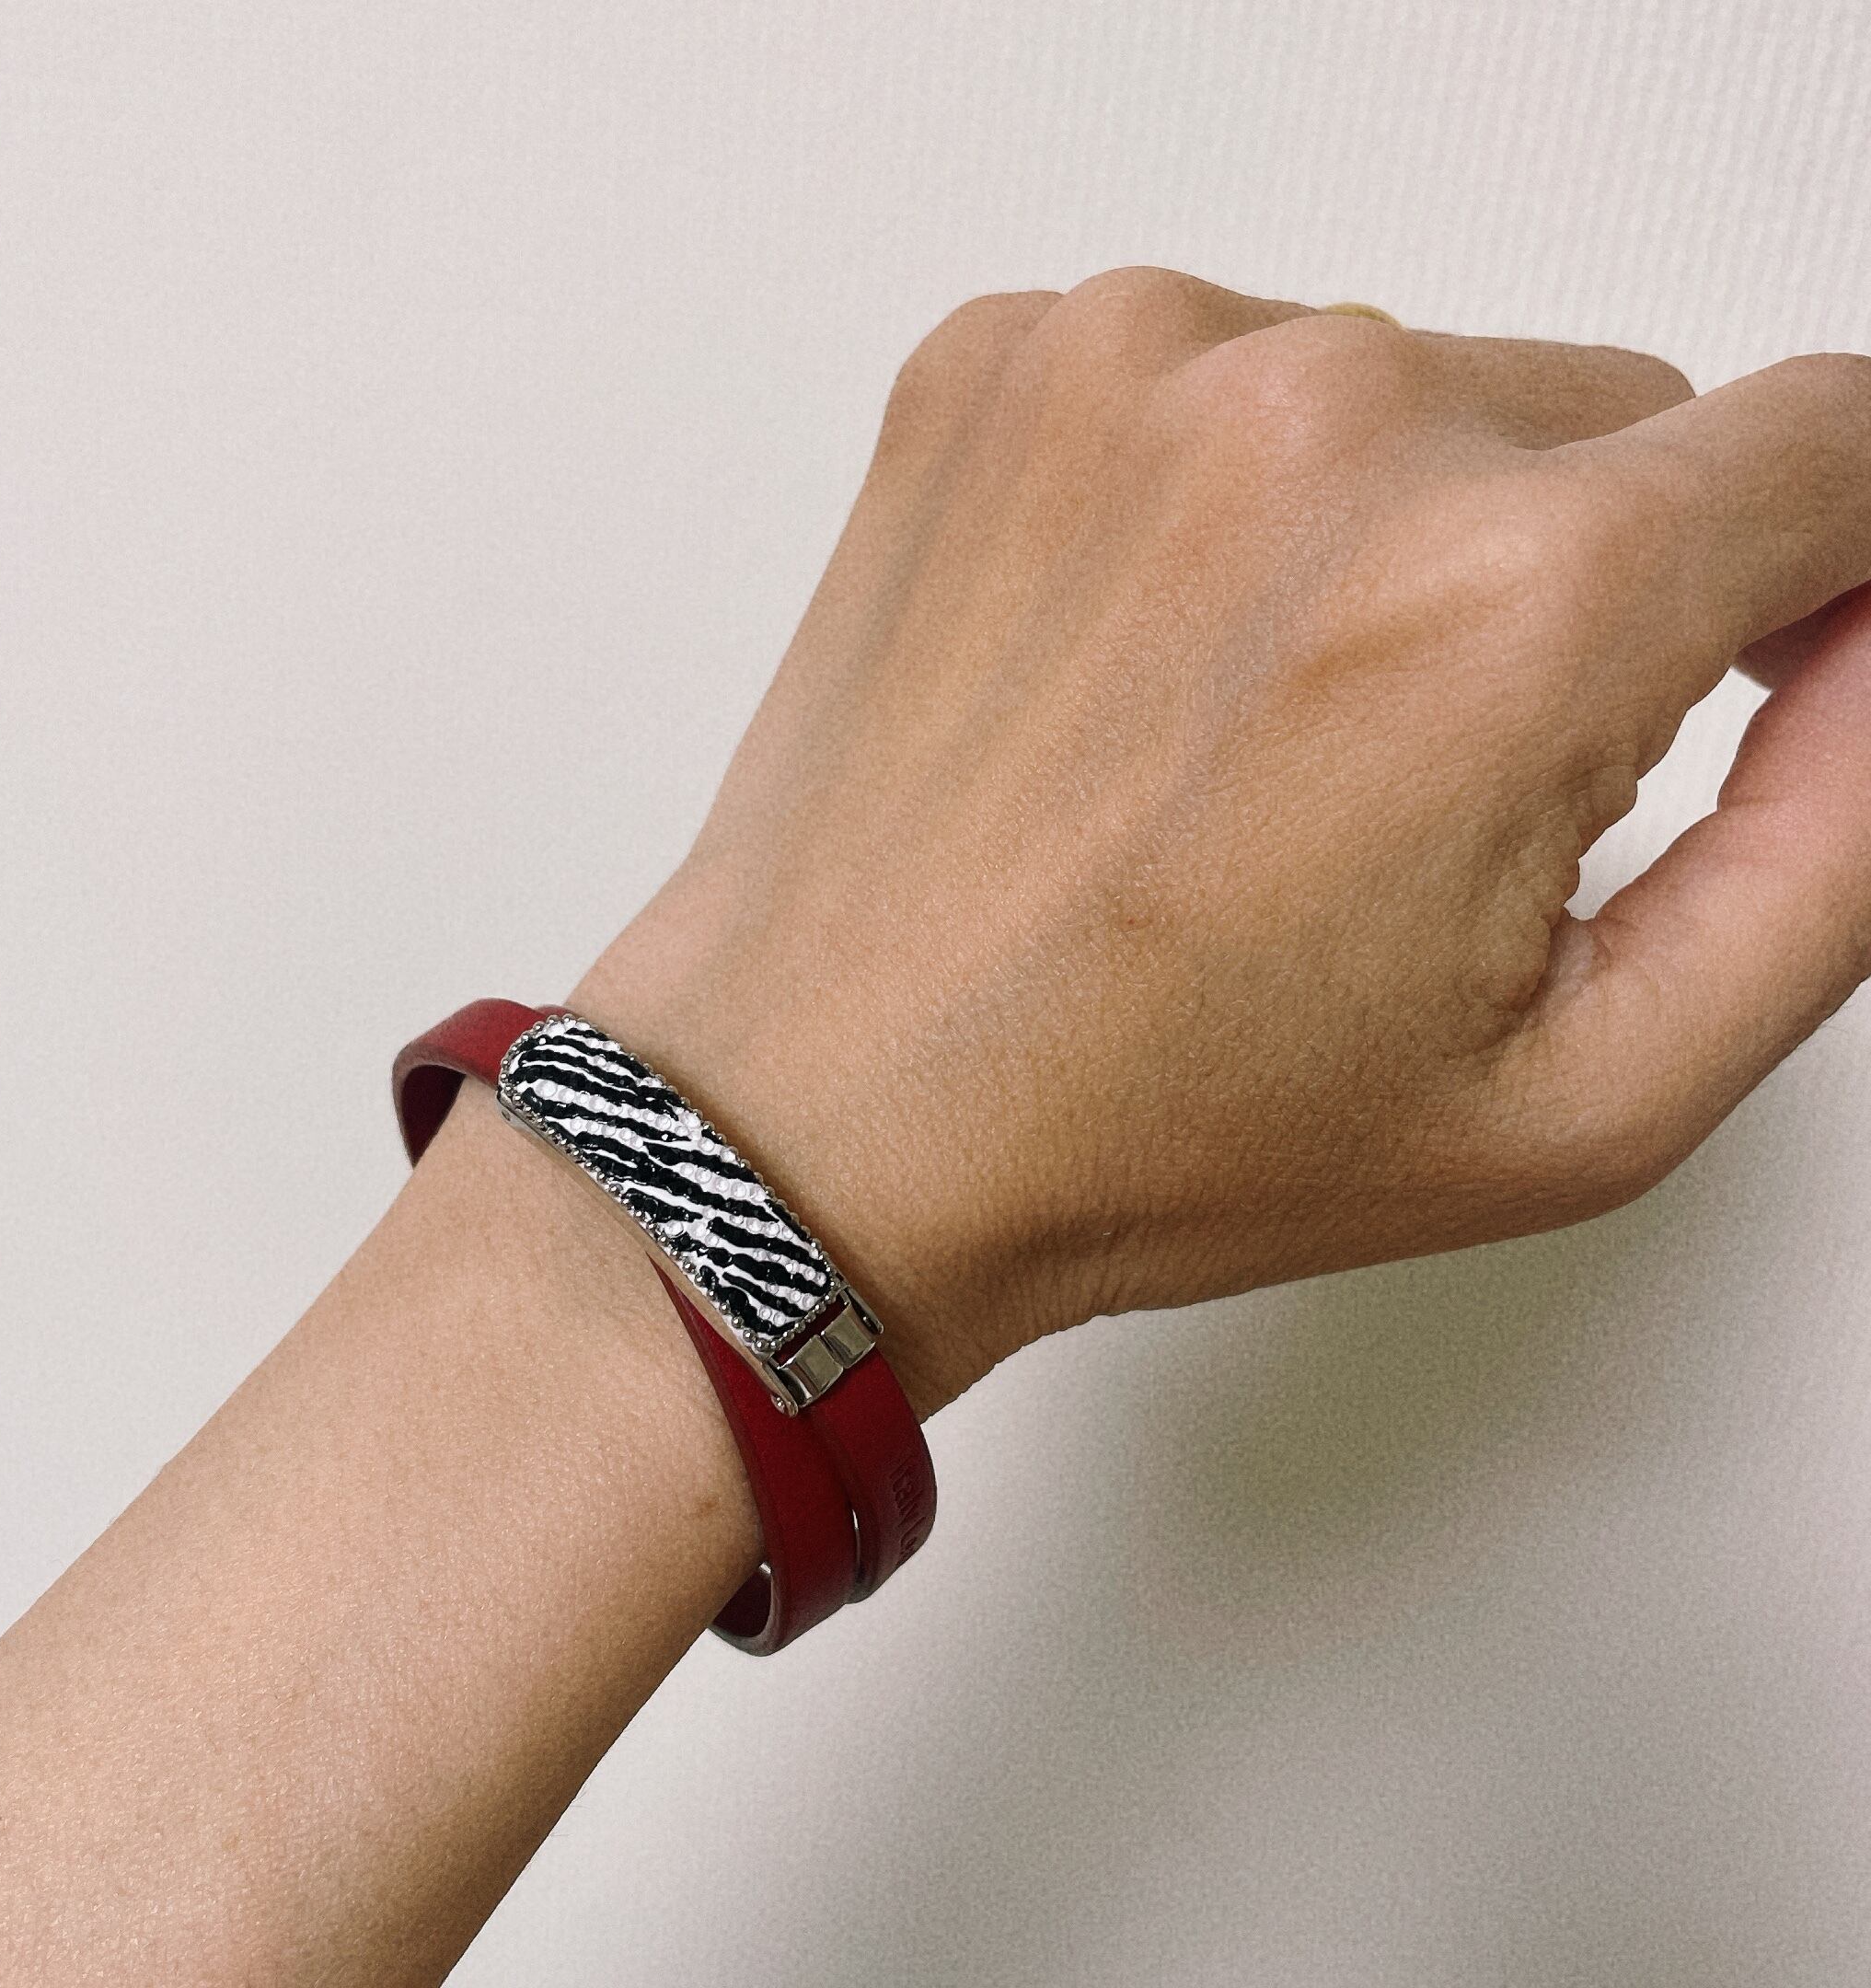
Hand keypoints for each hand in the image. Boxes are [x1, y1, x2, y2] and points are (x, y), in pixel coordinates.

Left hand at [570, 270, 1870, 1416]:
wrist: (831, 1109)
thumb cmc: (1143, 1125)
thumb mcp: (1583, 1089)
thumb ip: (1831, 851)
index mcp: (1501, 605)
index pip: (1840, 446)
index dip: (1828, 568)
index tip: (1756, 655)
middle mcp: (1321, 423)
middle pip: (1615, 421)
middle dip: (1576, 586)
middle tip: (1408, 785)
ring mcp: (1133, 367)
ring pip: (1418, 388)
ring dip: (1388, 540)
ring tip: (1247, 741)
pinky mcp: (1003, 367)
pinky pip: (1229, 376)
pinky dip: (1224, 500)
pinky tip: (1144, 669)